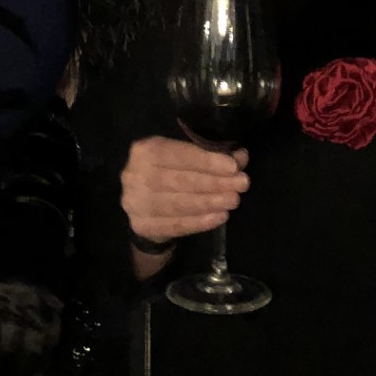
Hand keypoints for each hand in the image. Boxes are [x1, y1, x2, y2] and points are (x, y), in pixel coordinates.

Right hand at [121, 136, 247, 244]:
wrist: (145, 206)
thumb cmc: (170, 174)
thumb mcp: (187, 158)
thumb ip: (211, 156)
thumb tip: (241, 156)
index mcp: (144, 150)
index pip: (178, 154)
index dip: (206, 161)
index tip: (233, 166)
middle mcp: (134, 175)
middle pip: (180, 180)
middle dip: (215, 182)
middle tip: (241, 184)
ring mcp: (135, 203)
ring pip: (178, 204)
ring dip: (210, 202)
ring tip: (234, 200)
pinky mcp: (142, 225)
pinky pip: (176, 225)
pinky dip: (201, 221)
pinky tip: (220, 216)